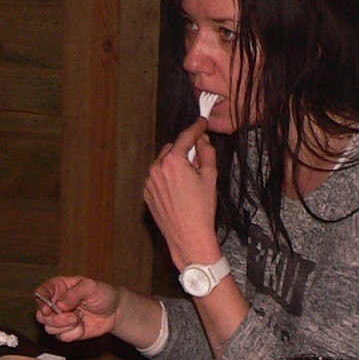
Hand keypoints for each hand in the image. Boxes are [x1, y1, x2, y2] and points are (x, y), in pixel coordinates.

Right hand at [35, 276, 122, 343]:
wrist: (115, 311)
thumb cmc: (102, 294)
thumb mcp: (90, 287)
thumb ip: (73, 294)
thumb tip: (59, 305)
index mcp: (57, 288)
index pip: (40, 293)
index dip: (40, 302)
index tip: (47, 309)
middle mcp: (55, 303)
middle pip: (41, 315)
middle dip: (55, 319)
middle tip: (73, 317)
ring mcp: (60, 319)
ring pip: (49, 328)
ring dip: (65, 326)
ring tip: (79, 319)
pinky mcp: (66, 332)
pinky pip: (62, 337)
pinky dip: (73, 334)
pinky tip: (82, 326)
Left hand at [143, 122, 221, 271]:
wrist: (188, 236)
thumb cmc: (201, 210)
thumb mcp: (210, 176)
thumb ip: (207, 152)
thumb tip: (202, 140)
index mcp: (173, 161)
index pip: (185, 136)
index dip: (196, 128)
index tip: (202, 123)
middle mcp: (157, 169)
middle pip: (172, 148)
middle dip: (184, 151)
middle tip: (198, 162)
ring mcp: (149, 182)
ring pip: (163, 163)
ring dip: (174, 165)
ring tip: (188, 181)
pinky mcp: (147, 194)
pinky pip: (157, 178)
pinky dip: (166, 178)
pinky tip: (178, 191)